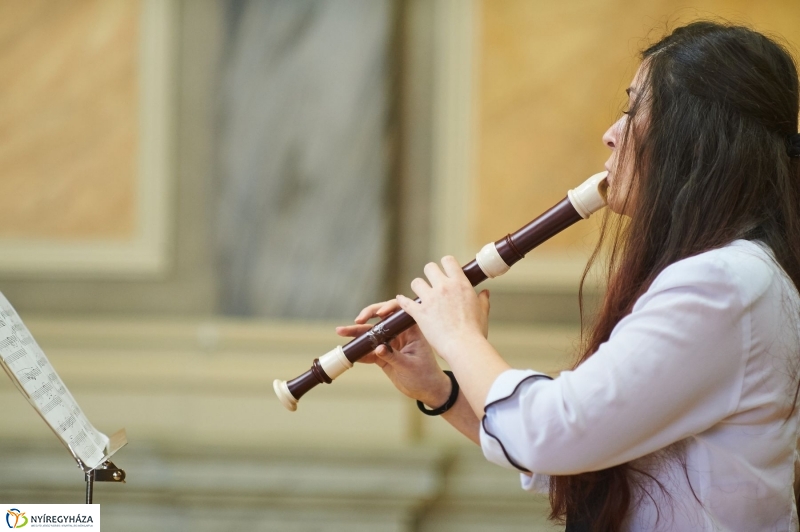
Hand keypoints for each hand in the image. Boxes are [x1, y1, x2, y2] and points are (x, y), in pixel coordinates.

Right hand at [336, 299, 451, 406]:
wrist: (428, 391)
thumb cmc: (425, 375)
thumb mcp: (409, 366)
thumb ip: (393, 356)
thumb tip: (377, 348)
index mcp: (411, 330)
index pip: (399, 311)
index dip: (388, 307)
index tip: (380, 313)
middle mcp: (400, 333)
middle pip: (381, 320)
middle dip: (366, 318)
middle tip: (355, 321)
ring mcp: (391, 343)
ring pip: (371, 334)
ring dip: (357, 333)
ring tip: (341, 331)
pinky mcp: (384, 355)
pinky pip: (369, 350)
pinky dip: (360, 351)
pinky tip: (349, 352)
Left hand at [395, 256, 489, 362]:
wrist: (464, 346)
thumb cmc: (475, 331)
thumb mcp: (482, 312)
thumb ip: (482, 300)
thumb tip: (485, 293)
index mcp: (460, 284)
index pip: (448, 261)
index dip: (445, 264)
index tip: (445, 271)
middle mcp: (443, 287)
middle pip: (429, 267)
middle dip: (430, 274)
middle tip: (432, 284)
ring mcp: (430, 299)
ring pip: (416, 282)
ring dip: (418, 288)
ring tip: (421, 295)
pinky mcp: (419, 312)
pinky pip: (405, 302)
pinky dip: (402, 301)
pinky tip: (401, 300)